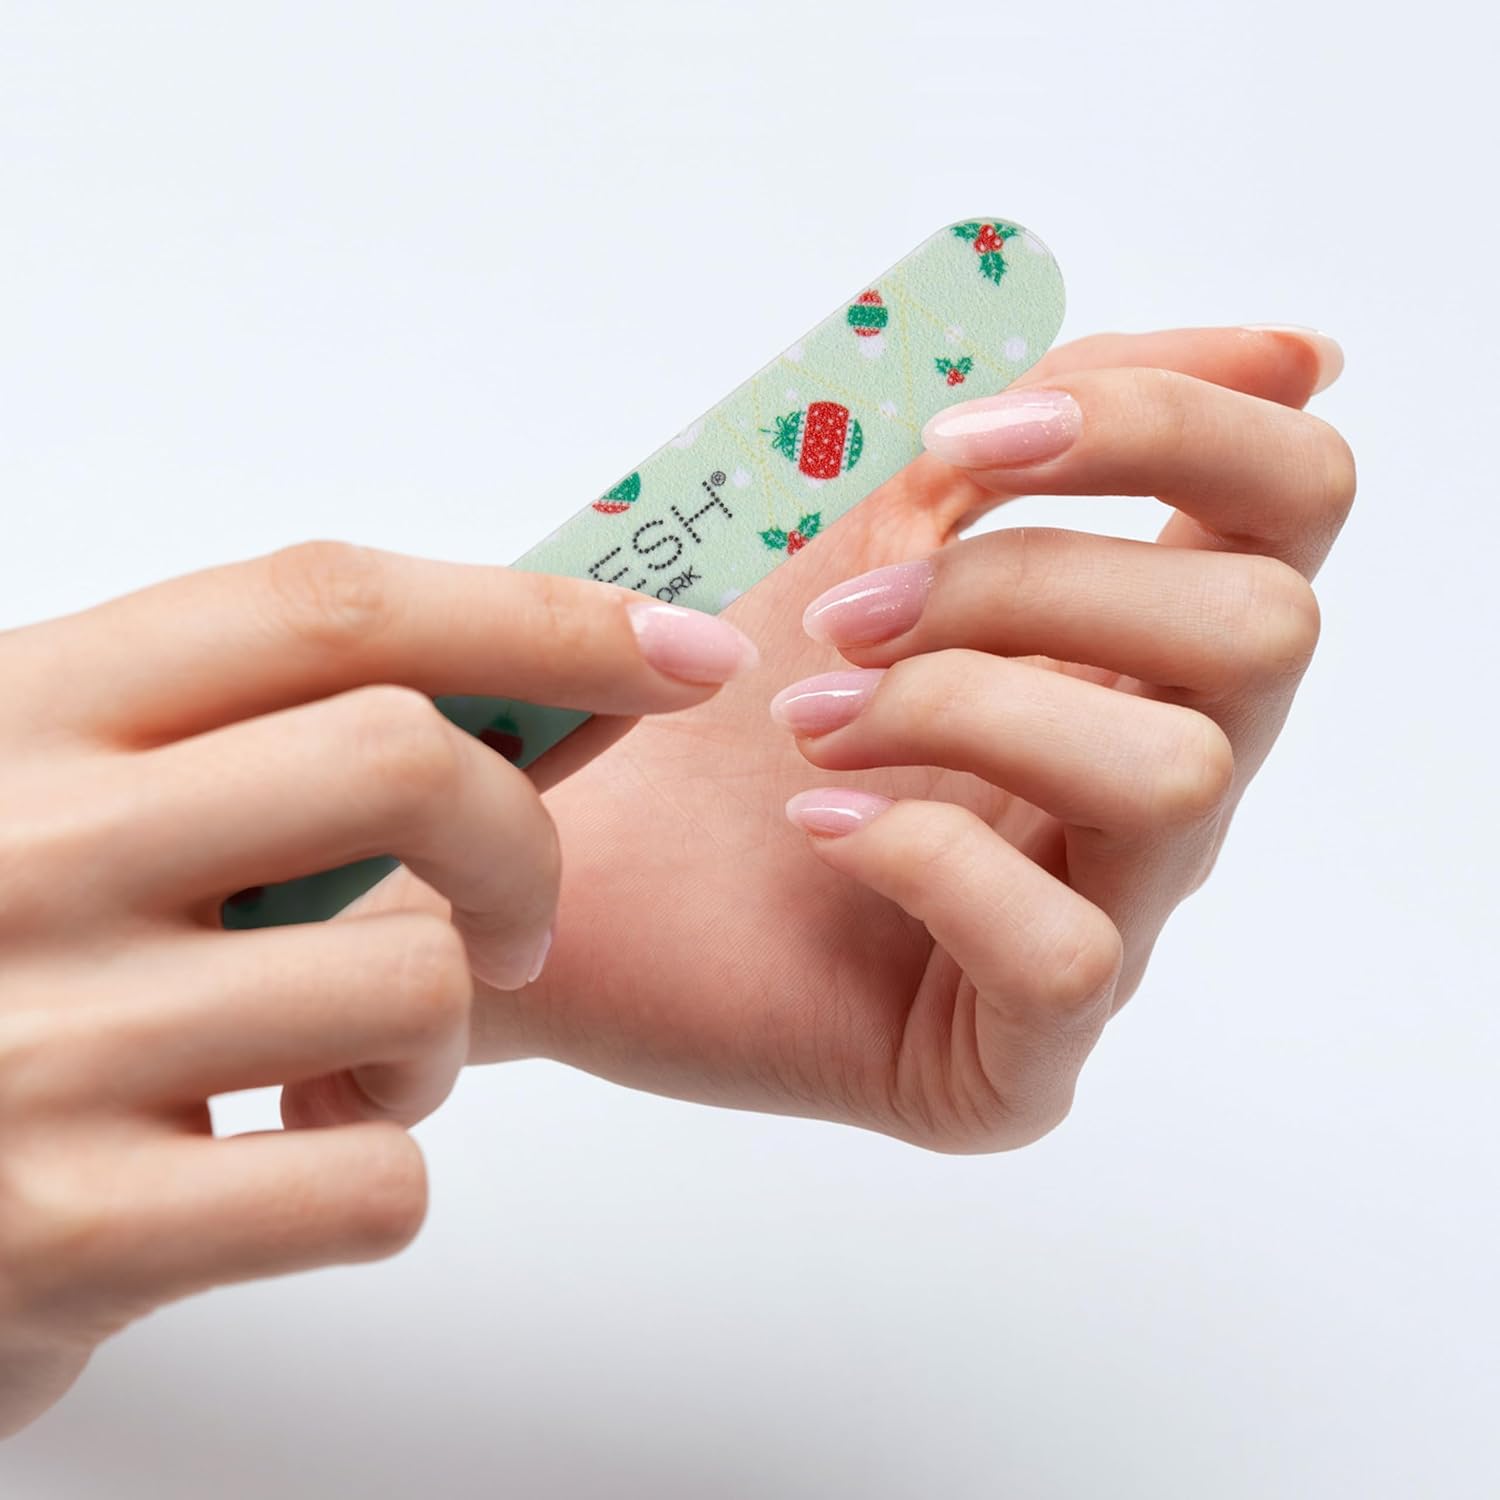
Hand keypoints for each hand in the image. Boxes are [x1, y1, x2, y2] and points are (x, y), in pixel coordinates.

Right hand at [0, 543, 756, 1435]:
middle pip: (399, 761)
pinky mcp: (61, 1232)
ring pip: (414, 986)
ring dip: (443, 1040)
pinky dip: (390, 1165)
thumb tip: (543, 692)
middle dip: (523, 845)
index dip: (538, 616)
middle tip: (516, 923)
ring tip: (357, 1069)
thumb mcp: (77, 803)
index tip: (683, 650)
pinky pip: (370, 1180)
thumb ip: (256, 746)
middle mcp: (18, 849)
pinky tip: (300, 1157)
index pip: (328, 607)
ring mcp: (36, 1043)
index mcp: (24, 712)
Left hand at [462, 325, 1353, 1149]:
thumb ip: (1042, 423)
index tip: (972, 436)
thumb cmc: (707, 685)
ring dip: (964, 708)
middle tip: (846, 616)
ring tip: (810, 721)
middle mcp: (1150, 779)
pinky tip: (816, 825)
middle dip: (1031, 583)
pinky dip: (926, 857)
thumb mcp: (864, 518)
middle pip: (1262, 629)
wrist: (559, 853)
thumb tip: (1292, 353)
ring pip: (1180, 778)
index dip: (1167, 425)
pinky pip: (1067, 955)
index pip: (1289, 501)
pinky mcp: (1018, 1053)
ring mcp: (1101, 920)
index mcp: (1131, 640)